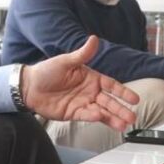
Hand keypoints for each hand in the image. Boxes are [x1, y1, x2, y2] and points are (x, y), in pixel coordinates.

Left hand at [20, 36, 139, 130]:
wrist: (28, 87)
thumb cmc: (46, 71)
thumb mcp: (65, 61)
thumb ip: (82, 54)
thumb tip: (94, 38)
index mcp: (90, 77)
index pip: (111, 85)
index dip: (123, 92)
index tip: (135, 99)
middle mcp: (89, 91)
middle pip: (109, 101)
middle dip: (121, 109)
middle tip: (133, 116)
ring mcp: (82, 103)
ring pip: (102, 111)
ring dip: (113, 118)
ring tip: (124, 124)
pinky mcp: (74, 113)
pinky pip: (87, 116)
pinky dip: (94, 117)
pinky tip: (102, 117)